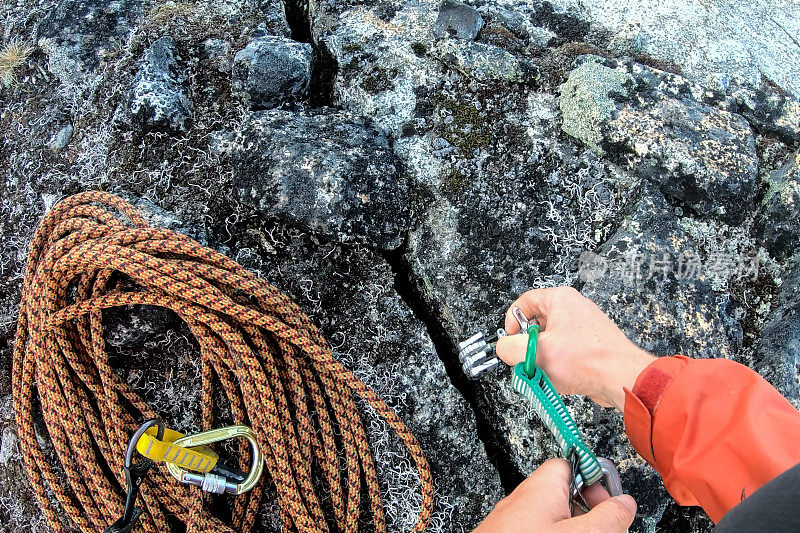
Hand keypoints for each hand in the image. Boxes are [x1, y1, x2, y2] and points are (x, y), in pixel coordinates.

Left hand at [474, 458, 636, 531]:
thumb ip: (608, 517)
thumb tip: (625, 503)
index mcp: (542, 486)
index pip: (571, 464)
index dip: (595, 480)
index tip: (612, 501)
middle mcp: (524, 499)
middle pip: (565, 495)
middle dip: (587, 513)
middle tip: (603, 529)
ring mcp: (512, 522)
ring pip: (552, 519)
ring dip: (572, 528)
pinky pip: (537, 530)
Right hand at [496, 287, 654, 409]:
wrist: (621, 378)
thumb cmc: (587, 361)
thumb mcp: (535, 353)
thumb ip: (509, 348)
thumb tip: (503, 347)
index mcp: (561, 299)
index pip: (524, 301)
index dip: (512, 320)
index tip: (510, 337)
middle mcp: (575, 308)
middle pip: (537, 322)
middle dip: (529, 343)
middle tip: (528, 357)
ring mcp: (585, 326)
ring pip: (552, 339)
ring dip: (545, 356)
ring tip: (548, 369)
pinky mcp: (592, 343)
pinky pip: (567, 350)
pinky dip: (560, 363)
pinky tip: (563, 376)